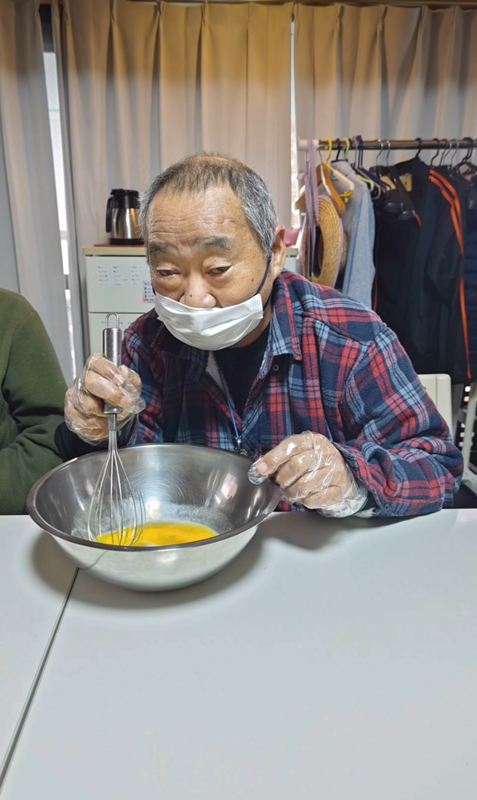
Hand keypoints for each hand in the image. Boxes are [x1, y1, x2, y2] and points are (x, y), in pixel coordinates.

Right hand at [65, 354, 144, 442]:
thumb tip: (125, 374)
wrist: (110, 420)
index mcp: (96, 368)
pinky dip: (98, 425)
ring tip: (114, 416)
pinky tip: (105, 423)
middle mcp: (83, 379)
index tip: (121, 380)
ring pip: (87, 404)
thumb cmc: (118, 398)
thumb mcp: (130, 387)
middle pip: (90, 382)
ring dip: (105, 413)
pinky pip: (84, 420)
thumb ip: (130, 380)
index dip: (108, 370)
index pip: (97, 362)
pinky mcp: (71, 412)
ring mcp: (75, 396)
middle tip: (125, 402)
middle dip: (110, 392)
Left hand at [248, 432, 367, 516]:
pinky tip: (306, 496)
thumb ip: (283, 458)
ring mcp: (335, 472)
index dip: (273, 458)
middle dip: (283, 479)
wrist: (346, 477)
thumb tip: (261, 469)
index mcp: (315, 441)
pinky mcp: (339, 490)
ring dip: (292, 492)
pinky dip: (305, 501)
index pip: (291, 445)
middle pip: (296, 466)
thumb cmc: (318, 464)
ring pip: (304, 485)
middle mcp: (327, 454)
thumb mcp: (302, 453)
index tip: (260, 470)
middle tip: (281, 483)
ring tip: (293, 491)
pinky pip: (314, 499)